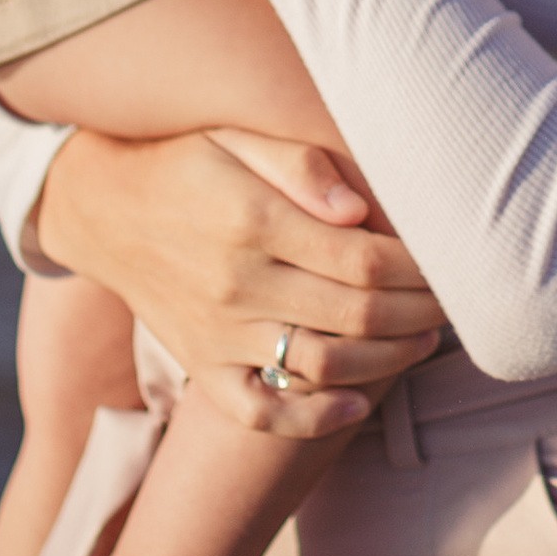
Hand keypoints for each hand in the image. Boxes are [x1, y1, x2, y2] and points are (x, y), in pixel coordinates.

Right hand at [35, 124, 443, 435]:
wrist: (103, 207)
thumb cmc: (189, 162)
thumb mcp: (239, 137)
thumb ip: (302, 166)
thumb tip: (358, 210)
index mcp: (254, 220)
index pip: (363, 259)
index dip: (419, 268)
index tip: (450, 260)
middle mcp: (236, 282)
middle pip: (355, 315)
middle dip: (419, 313)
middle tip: (453, 303)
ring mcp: (216, 331)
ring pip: (320, 366)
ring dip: (386, 362)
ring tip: (422, 341)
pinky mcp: (200, 364)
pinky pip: (259, 411)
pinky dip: (311, 418)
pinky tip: (355, 404)